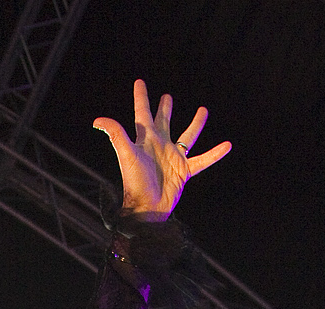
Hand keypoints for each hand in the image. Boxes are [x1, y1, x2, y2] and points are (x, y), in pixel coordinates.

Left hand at [94, 79, 229, 220]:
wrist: (147, 208)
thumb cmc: (135, 183)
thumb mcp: (126, 155)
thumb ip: (116, 134)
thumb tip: (98, 120)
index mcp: (145, 140)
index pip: (142, 113)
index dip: (141, 97)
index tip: (140, 82)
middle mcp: (159, 146)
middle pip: (163, 122)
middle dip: (164, 109)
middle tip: (167, 97)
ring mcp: (173, 158)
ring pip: (187, 136)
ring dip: (195, 124)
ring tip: (204, 111)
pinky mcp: (184, 171)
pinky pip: (202, 160)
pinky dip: (214, 154)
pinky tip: (227, 145)